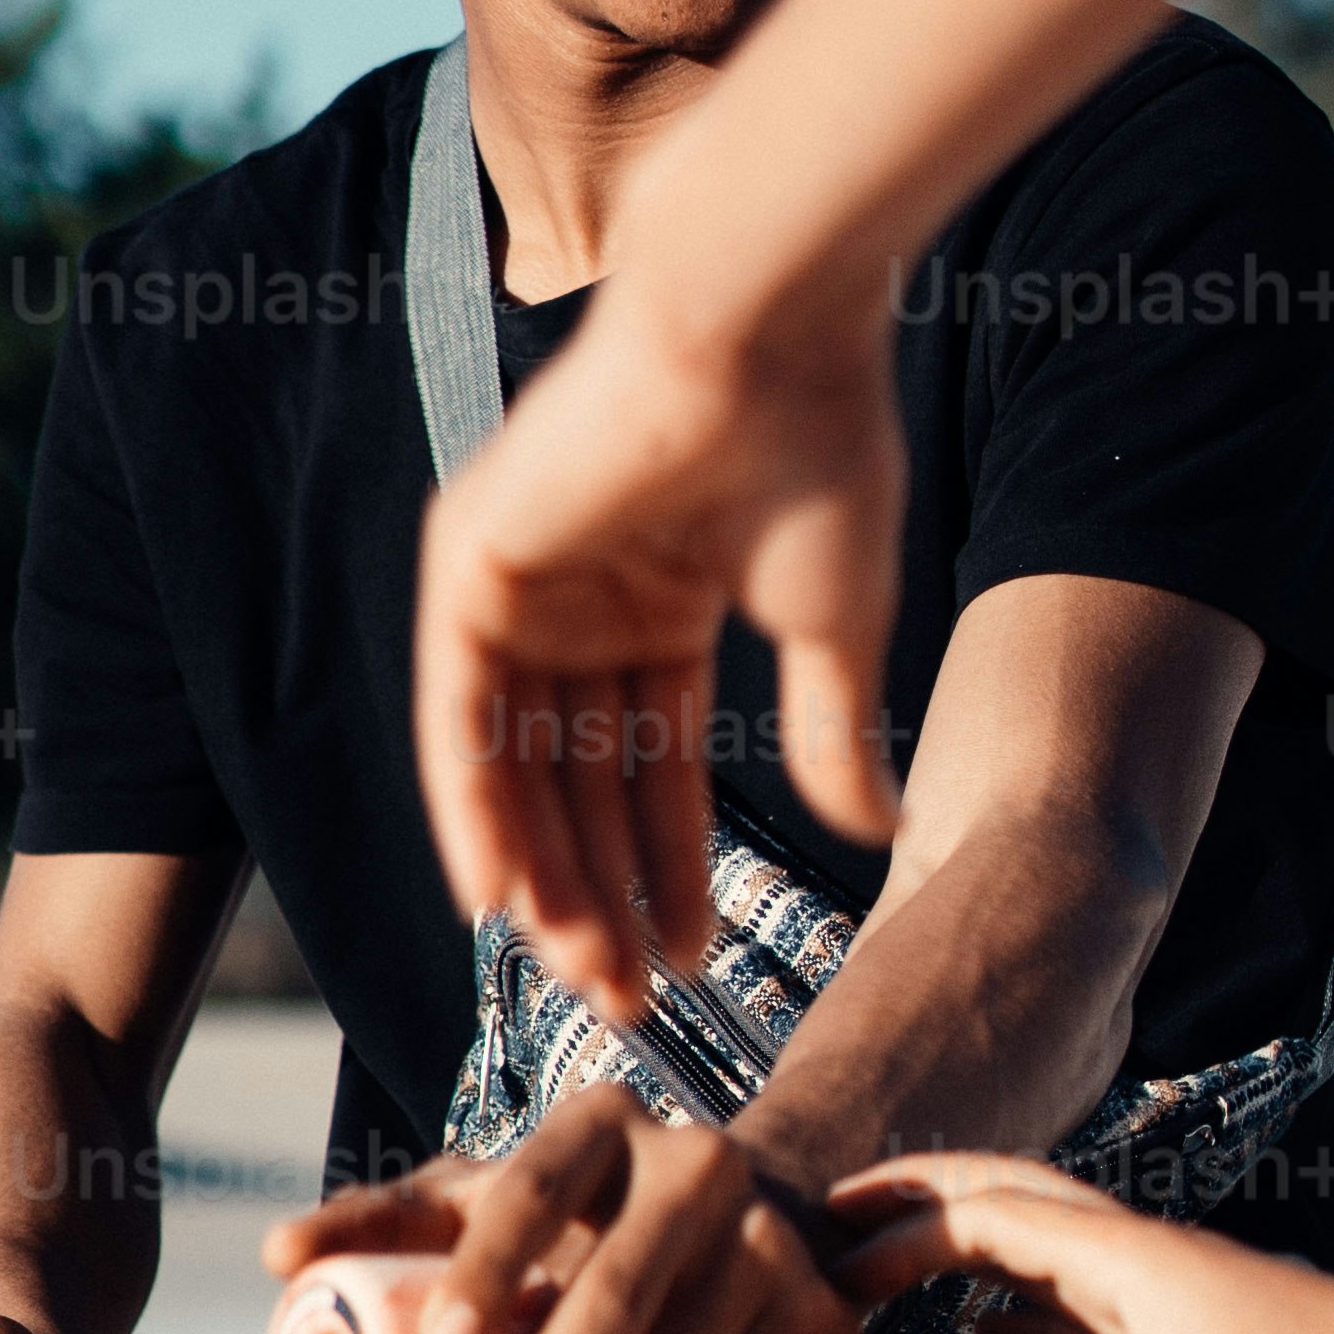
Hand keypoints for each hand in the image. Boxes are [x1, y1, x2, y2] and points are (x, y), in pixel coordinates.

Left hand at [268, 1089, 853, 1333]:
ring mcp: (764, 1231)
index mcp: (595, 1123)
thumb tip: (277, 1257)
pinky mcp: (814, 1302)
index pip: (530, 1190)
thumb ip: (382, 1224)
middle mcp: (692, 1159)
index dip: (486, 1267)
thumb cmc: (573, 1216)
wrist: (744, 1205)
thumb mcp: (482, 1201)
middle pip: (620, 1286)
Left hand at [414, 269, 905, 1018]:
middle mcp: (584, 592)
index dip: (665, 867)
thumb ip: (830, 729)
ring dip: (541, 868)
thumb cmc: (818, 452)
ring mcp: (523, 577)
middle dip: (599, 890)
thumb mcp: (834, 626)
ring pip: (515, 758)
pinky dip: (471, 804)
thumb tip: (875, 827)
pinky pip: (457, 710)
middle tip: (622, 996)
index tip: (684, 963)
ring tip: (578, 968)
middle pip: (575, 776)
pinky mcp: (471, 557)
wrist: (767, 337)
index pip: (650, 762)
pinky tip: (499, 898)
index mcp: (665, 598)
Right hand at [824, 1154, 1333, 1333]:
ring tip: (875, 1283)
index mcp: (1126, 1257)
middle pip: (1004, 1200)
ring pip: (1033, 1257)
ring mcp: (1153, 1304)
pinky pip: (1065, 1319)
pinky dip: (1005, 1325)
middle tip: (828, 1218)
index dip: (900, 1235)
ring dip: (957, 1259)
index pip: (987, 1216)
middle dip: (916, 1201)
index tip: (825, 1272)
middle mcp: (1131, 1264)